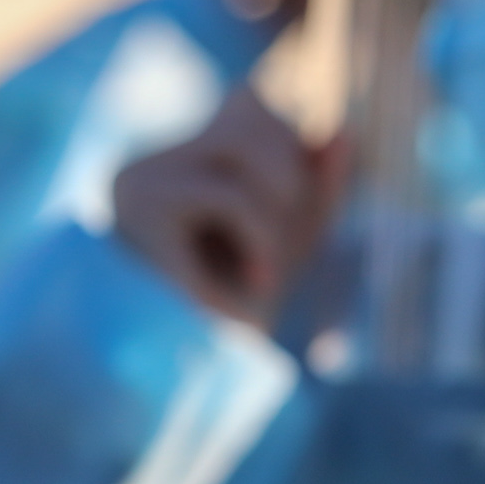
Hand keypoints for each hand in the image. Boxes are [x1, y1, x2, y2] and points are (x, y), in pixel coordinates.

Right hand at [112, 91, 339, 328]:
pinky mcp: (141, 201)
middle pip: (254, 110)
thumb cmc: (229, 318)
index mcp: (182, 165)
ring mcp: (143, 175)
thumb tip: (343, 131)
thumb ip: (315, 188)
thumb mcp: (288, 245)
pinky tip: (254, 283)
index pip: (253, 106)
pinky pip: (234, 196)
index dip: (295, 152)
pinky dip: (263, 239)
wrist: (175, 376)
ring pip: (246, 142)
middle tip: (278, 255)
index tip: (297, 212)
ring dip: (280, 215)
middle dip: (294, 179)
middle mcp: (155, 160)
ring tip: (267, 273)